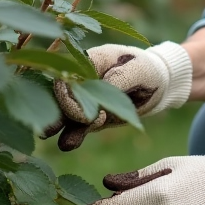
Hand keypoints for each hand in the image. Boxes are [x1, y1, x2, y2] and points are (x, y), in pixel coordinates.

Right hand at [44, 41, 191, 150]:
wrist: (159, 84)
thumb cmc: (148, 71)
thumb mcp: (138, 70)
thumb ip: (118, 80)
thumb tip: (98, 96)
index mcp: (90, 60)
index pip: (68, 76)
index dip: (69, 97)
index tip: (88, 117)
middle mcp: (82, 78)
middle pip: (60, 94)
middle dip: (53, 111)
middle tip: (46, 129)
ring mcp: (84, 97)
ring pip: (65, 111)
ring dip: (57, 124)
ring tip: (46, 135)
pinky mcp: (91, 115)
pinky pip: (78, 125)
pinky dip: (73, 134)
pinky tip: (67, 144)